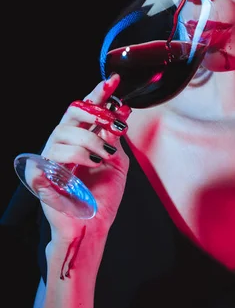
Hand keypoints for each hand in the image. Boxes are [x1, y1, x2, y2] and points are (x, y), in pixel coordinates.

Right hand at [39, 74, 130, 239]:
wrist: (93, 227)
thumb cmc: (103, 197)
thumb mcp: (116, 161)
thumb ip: (114, 136)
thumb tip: (120, 110)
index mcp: (80, 140)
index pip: (86, 112)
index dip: (98, 94)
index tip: (113, 80)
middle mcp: (63, 145)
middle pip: (70, 114)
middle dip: (92, 110)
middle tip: (110, 119)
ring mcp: (49, 159)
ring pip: (63, 133)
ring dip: (90, 139)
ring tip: (105, 153)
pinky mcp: (40, 175)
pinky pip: (54, 155)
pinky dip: (78, 155)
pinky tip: (94, 162)